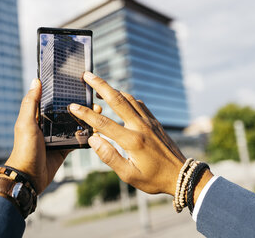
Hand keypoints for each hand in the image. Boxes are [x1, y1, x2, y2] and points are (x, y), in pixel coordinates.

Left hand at [5, 78, 101, 194]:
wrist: (29, 177)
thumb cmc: (24, 148)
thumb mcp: (26, 123)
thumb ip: (30, 102)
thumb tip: (36, 80)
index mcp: (38, 116)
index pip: (52, 99)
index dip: (63, 91)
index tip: (77, 83)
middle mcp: (48, 124)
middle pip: (67, 111)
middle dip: (80, 104)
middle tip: (94, 98)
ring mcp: (57, 136)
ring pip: (75, 124)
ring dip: (86, 118)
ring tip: (99, 111)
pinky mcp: (65, 148)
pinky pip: (78, 138)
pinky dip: (87, 134)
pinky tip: (97, 128)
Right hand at [69, 72, 212, 197]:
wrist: (181, 175)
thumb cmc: (153, 178)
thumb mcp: (129, 175)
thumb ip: (109, 156)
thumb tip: (93, 139)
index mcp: (132, 140)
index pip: (103, 123)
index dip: (86, 114)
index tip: (73, 106)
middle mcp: (140, 126)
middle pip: (117, 100)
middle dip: (100, 85)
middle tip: (87, 75)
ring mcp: (149, 122)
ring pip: (129, 98)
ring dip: (113, 90)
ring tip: (99, 87)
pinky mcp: (154, 121)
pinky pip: (138, 104)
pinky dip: (126, 98)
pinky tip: (120, 99)